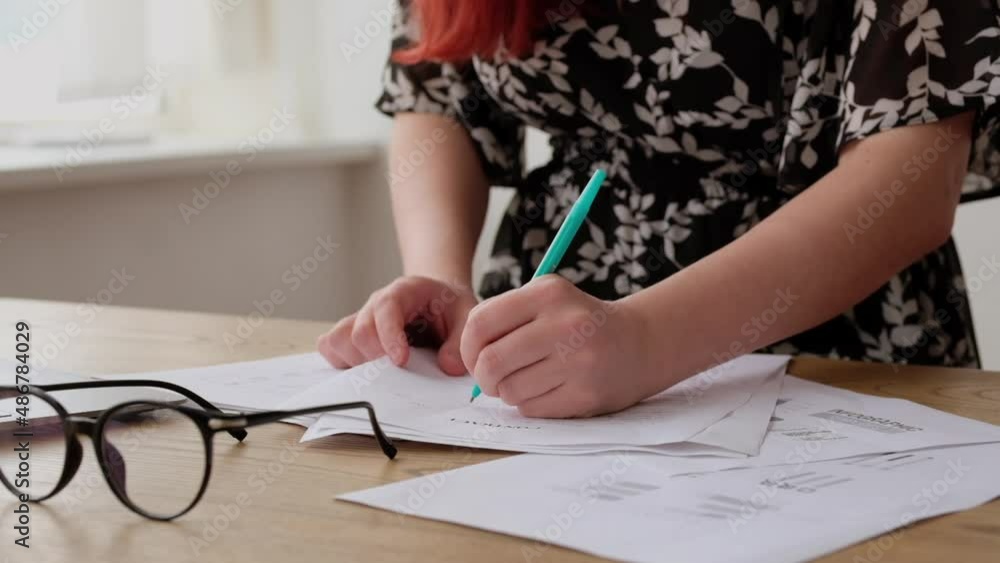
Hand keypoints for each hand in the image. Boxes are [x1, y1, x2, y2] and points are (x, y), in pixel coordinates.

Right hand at [318, 276, 477, 374]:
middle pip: (358, 332)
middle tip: (400, 373)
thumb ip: (460, 341)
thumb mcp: (466, 314)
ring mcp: (360, 319)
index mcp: (403, 292)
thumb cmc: (448, 306)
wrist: (437, 298)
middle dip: (377, 359)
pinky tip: (369, 370)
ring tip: (386, 372)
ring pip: (340, 341)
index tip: (401, 361)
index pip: (386, 309)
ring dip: (359, 364)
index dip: (389, 337)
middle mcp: (375, 304)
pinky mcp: (350, 335)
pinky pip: (331, 347)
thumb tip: (446, 367)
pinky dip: (343, 364)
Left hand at [460, 276, 659, 417]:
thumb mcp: (548, 300)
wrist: (639, 343)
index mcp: (548, 293)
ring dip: (508, 392)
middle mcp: (564, 324)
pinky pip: (532, 408)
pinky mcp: (586, 394)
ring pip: (509, 390)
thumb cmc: (579, 323)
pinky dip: (530, 403)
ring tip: (527, 380)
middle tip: (491, 379)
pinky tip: (548, 390)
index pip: (480, 323)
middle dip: (482, 377)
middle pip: (490, 362)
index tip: (475, 356)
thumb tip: (464, 357)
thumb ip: (505, 318)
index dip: (467, 347)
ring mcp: (578, 361)